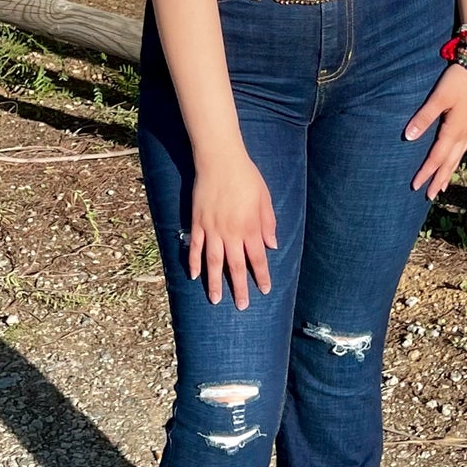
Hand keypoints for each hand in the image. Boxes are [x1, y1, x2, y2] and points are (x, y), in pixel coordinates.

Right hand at [188, 151, 278, 307]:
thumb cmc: (246, 176)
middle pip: (236, 266)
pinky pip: (196, 247)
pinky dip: (194, 262)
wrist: (220, 160)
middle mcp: (231, 232)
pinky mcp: (198, 222)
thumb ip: (268, 223)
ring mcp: (212, 229)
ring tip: (215, 300)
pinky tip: (194, 275)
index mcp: (250, 227)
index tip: (265, 290)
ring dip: (214, 282)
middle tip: (241, 306)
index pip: (258, 258)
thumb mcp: (264, 198)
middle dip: (239, 287)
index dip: (262, 275)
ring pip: (214, 262)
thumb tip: (272, 245)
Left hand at [405, 63, 466, 198]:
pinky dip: (456, 160)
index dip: (426, 172)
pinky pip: (463, 149)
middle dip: (438, 179)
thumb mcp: (439, 97)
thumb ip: (424, 116)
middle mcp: (463, 134)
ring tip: (442, 187)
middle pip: (449, 163)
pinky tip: (453, 162)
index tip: (415, 185)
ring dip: (448, 173)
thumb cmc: (458, 80)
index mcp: (454, 129)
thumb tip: (409, 136)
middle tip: (429, 196)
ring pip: (457, 158)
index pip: (436, 157)